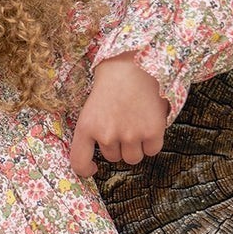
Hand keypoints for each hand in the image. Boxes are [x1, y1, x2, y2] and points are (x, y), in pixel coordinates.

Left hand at [69, 49, 169, 176]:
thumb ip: (93, 132)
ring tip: (136, 122)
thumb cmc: (112, 84)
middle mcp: (107, 134)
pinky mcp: (152, 132)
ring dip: (136, 146)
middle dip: (119, 145)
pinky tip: (150, 123)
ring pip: (133, 158)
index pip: (79, 161)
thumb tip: (98, 158)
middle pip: (113, 158)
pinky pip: (152, 150)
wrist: (135, 64)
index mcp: (86, 127)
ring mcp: (130, 134)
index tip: (92, 169)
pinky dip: (153, 141)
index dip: (85, 170)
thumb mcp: (91, 108)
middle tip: (123, 122)